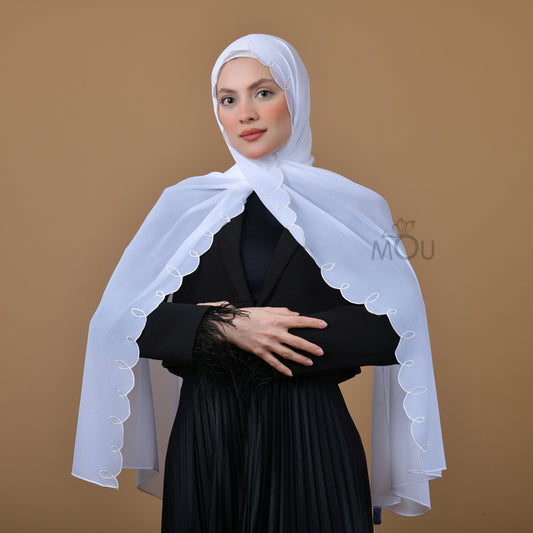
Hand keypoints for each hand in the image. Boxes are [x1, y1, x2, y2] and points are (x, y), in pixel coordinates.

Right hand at [197, 302, 326, 376]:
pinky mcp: (260, 352)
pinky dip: (282, 369)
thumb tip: (296, 314)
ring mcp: (268, 343)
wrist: (231, 324)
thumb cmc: (249, 315)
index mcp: (278, 319)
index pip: (299, 321)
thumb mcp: (267, 309)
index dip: (312, 323)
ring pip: (287, 353)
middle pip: (297, 341)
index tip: (324, 325)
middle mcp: (275, 332)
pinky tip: (290, 374)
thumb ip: (283, 312)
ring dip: (300, 359)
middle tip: (321, 351)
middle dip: (310, 347)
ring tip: (310, 363)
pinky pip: (273, 362)